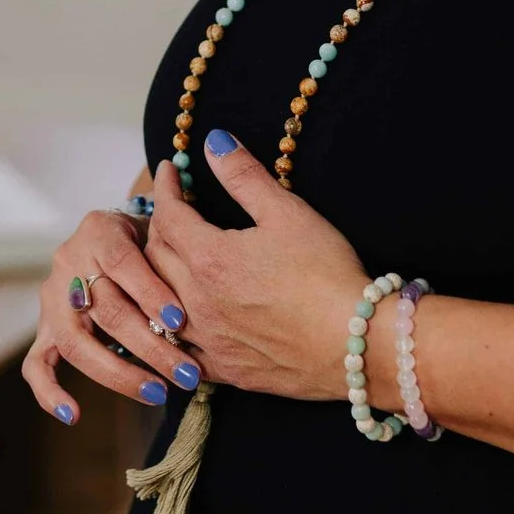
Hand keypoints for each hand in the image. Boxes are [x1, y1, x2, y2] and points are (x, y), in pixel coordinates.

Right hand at [22, 206, 203, 423]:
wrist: (112, 235)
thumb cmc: (146, 239)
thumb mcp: (158, 233)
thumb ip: (171, 257)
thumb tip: (203, 304)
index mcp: (98, 231)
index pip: (122, 263)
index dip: (150, 292)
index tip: (180, 321)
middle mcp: (68, 262)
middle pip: (106, 310)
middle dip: (151, 346)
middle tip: (187, 373)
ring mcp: (52, 298)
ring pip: (76, 342)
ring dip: (119, 374)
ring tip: (158, 393)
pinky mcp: (45, 328)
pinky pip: (35, 363)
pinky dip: (49, 392)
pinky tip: (74, 415)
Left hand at [143, 130, 369, 401]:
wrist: (358, 345)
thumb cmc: (326, 275)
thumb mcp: (288, 213)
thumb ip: (244, 175)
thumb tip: (213, 142)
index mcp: (208, 258)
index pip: (168, 214)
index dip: (167, 187)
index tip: (171, 171)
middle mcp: (197, 301)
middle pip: (156, 256)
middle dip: (159, 224)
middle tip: (171, 208)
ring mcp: (208, 340)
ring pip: (159, 304)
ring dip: (157, 275)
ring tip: (169, 257)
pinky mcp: (225, 370)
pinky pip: (180, 348)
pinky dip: (171, 327)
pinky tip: (178, 319)